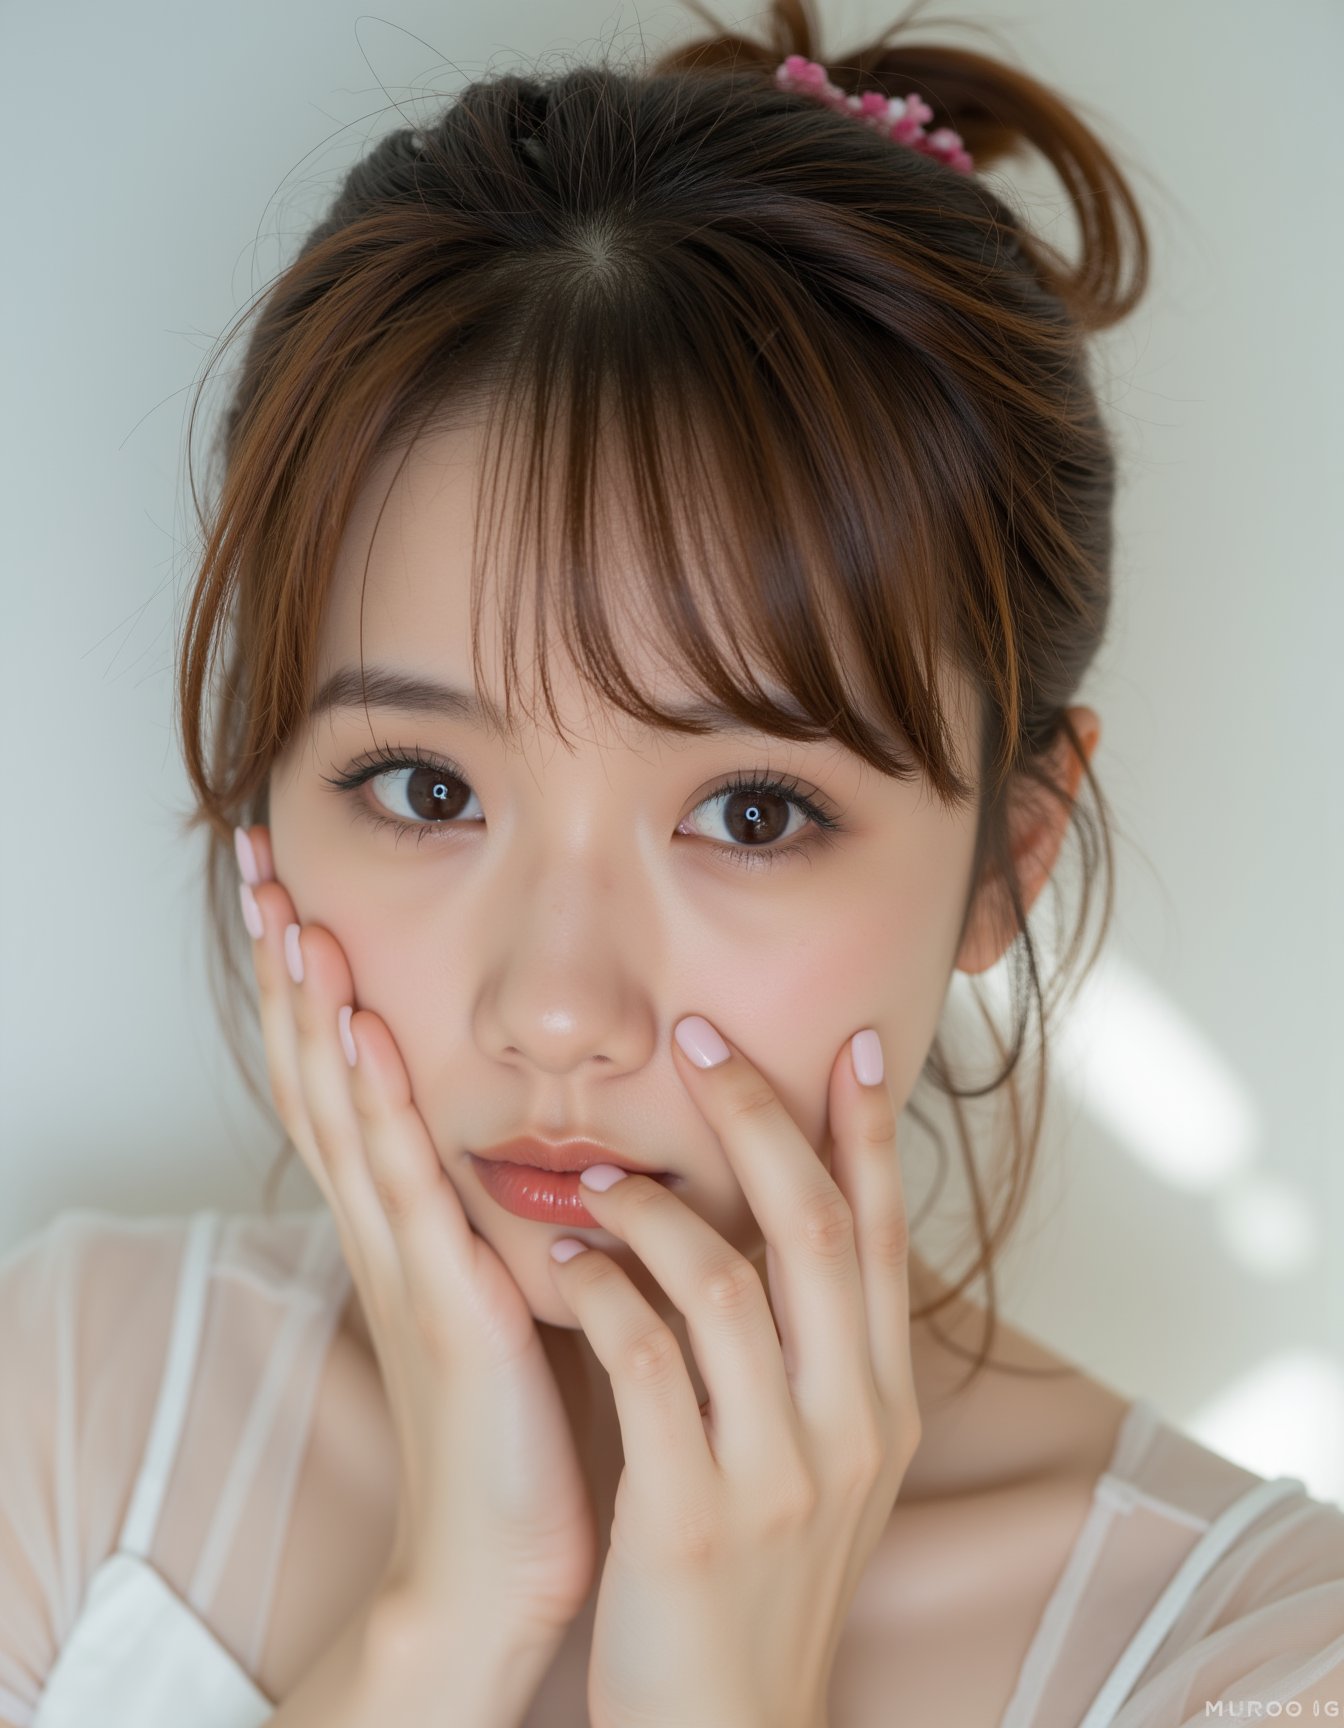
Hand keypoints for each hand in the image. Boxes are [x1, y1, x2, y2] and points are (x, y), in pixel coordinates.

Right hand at [234, 825, 597, 1651]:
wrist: (494, 1560)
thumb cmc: (510, 1426)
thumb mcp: (498, 1290)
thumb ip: (490, 1213)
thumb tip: (524, 1136)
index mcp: (398, 1218)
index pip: (336, 1074)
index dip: (309, 982)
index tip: (291, 889)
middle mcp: (382, 1225)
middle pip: (314, 1071)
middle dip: (288, 967)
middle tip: (261, 865)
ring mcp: (401, 1258)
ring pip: (341, 1111)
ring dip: (315, 1009)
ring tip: (296, 915)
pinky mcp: (440, 1299)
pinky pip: (399, 1185)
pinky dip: (374, 1106)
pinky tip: (362, 1036)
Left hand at [546, 1013, 918, 1727]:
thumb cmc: (753, 1580)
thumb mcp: (816, 1463)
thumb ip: (812, 1355)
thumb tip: (783, 1232)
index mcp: (883, 1402)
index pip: (885, 1238)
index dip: (871, 1134)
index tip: (857, 1042)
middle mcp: (850, 1424)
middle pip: (817, 1230)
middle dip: (761, 1117)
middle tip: (703, 1033)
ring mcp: (779, 1472)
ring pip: (726, 1283)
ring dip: (652, 1208)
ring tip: (595, 1177)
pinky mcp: (695, 1515)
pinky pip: (645, 1362)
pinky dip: (603, 1293)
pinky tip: (566, 1263)